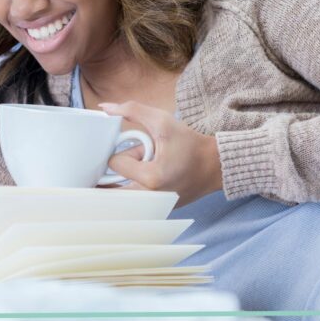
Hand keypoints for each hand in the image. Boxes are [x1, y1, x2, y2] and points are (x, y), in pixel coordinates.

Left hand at [98, 101, 222, 206]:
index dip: (125, 151)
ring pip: (121, 195)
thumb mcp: (162, 120)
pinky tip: (151, 181)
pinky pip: (133, 203)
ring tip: (146, 171)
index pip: (115, 163)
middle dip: (122, 170)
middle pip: (112, 185)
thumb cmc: (190, 143)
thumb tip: (105, 108)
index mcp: (151, 177)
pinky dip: (135, 191)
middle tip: (140, 161)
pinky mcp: (157, 212)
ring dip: (127, 181)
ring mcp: (153, 209)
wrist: (214, 166)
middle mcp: (150, 198)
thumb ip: (132, 110)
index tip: (142, 149)